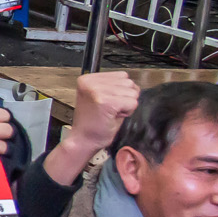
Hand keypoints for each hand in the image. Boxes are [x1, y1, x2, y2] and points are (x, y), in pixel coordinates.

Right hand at [46, 70, 142, 185]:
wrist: (83, 140)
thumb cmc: (94, 122)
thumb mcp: (100, 97)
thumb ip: (113, 86)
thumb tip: (134, 85)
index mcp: (87, 79)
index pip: (122, 75)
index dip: (120, 91)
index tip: (106, 103)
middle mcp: (91, 82)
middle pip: (129, 82)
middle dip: (125, 97)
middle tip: (109, 110)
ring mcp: (97, 91)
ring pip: (133, 92)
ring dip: (126, 105)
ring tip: (111, 113)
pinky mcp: (106, 102)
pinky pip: (132, 103)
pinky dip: (128, 112)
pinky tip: (113, 117)